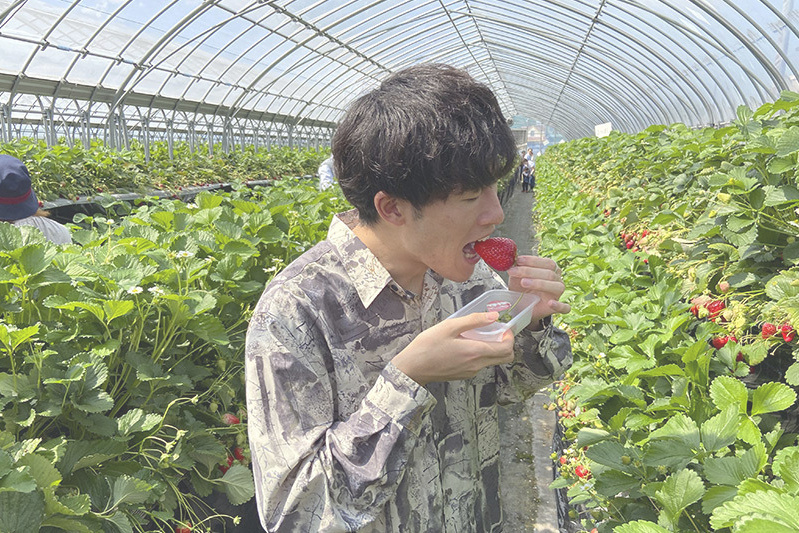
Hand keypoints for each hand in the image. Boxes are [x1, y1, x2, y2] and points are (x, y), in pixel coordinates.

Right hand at [391, 312, 514, 385]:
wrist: (412, 368)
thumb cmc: (427, 346)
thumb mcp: (449, 326)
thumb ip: (474, 320)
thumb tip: (493, 316)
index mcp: (475, 352)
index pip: (506, 349)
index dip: (509, 337)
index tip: (503, 327)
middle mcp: (477, 365)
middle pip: (505, 358)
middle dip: (505, 344)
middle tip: (495, 331)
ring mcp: (471, 372)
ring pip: (493, 361)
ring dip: (492, 348)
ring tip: (476, 335)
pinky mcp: (464, 375)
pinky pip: (481, 364)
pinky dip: (481, 354)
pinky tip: (466, 345)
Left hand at [506, 256, 569, 322]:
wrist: (521, 306)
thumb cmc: (521, 289)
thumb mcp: (517, 277)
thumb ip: (517, 268)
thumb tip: (512, 260)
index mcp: (551, 270)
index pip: (547, 262)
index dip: (532, 261)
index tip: (518, 260)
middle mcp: (557, 280)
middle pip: (549, 273)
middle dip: (530, 271)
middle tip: (514, 272)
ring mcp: (558, 294)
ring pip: (557, 287)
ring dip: (540, 283)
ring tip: (523, 283)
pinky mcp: (558, 308)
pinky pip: (565, 307)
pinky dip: (559, 305)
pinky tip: (550, 303)